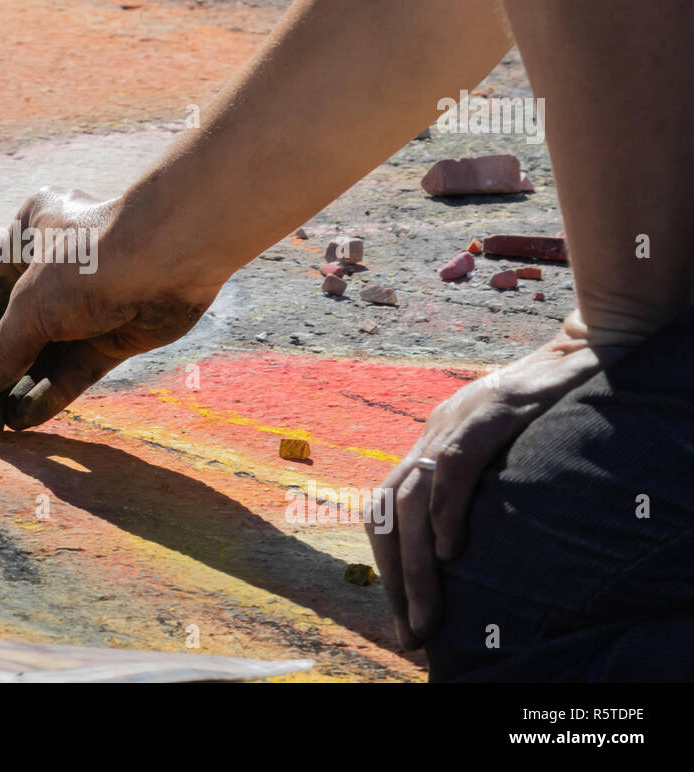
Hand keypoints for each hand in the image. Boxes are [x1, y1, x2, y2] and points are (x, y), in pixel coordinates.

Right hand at [0, 186, 221, 430]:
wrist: (173, 258)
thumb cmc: (91, 262)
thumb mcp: (32, 308)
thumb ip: (0, 352)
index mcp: (28, 234)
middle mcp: (57, 265)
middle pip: (17, 329)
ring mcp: (90, 300)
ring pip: (48, 353)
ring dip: (21, 388)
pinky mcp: (118, 330)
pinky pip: (77, 368)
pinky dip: (52, 392)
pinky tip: (25, 420)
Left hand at [366, 312, 632, 648]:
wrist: (591, 348)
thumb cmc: (557, 404)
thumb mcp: (509, 448)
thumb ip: (486, 483)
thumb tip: (473, 539)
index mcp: (434, 442)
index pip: (389, 508)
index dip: (390, 563)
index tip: (403, 614)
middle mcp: (435, 432)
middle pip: (388, 510)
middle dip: (394, 578)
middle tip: (411, 631)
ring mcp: (458, 421)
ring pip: (412, 498)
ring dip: (414, 563)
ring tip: (427, 613)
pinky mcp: (491, 414)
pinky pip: (454, 468)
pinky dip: (447, 513)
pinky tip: (452, 553)